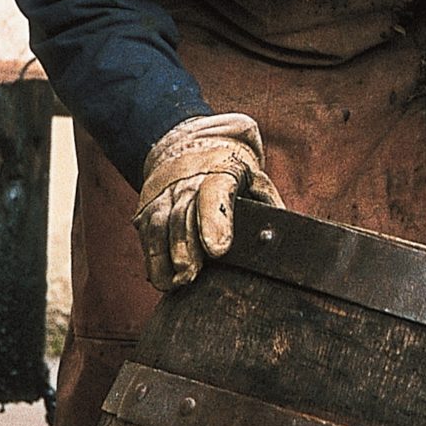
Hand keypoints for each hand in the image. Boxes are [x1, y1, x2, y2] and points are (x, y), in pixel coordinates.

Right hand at [132, 113, 282, 290]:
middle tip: (189, 275)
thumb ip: (265, 202)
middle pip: (182, 214)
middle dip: (184, 247)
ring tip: (173, 284)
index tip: (217, 250)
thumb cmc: (228, 167)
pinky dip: (152, 257)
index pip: (214, 193)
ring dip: (163, 256)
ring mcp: (164, 193)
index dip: (214, 221)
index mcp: (219, 169)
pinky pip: (146, 232)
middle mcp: (187, 180)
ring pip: (158, 224)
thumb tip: (278, 236)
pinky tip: (161, 278)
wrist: (187, 142)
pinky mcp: (148, 206)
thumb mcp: (252, 174)